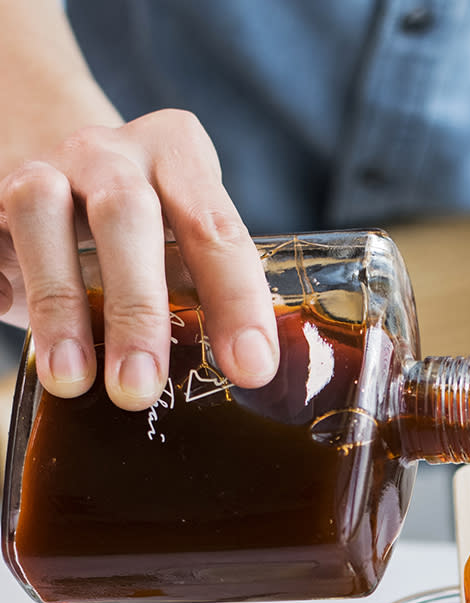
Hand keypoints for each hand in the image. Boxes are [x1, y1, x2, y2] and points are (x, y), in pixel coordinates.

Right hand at [0, 110, 278, 409]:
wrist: (55, 166)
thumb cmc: (142, 232)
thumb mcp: (185, 245)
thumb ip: (210, 294)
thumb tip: (247, 375)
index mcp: (177, 155)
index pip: (216, 228)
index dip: (237, 302)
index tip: (250, 369)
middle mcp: (110, 152)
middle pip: (126, 213)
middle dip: (137, 309)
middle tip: (140, 388)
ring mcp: (42, 167)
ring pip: (41, 213)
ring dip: (59, 304)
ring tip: (72, 378)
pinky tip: (5, 312)